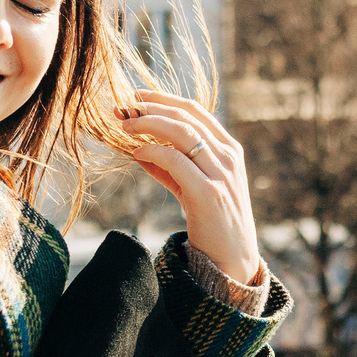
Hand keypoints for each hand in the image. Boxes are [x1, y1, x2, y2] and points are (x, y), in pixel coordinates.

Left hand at [122, 92, 259, 284]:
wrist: (232, 260)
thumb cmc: (213, 223)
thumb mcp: (193, 188)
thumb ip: (171, 169)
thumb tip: (139, 150)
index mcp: (229, 150)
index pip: (196, 110)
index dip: (165, 99)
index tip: (138, 96)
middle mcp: (228, 157)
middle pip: (186, 116)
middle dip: (152, 107)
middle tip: (124, 106)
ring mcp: (221, 174)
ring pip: (181, 132)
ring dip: (149, 124)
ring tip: (124, 125)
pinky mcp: (208, 194)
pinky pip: (176, 161)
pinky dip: (153, 152)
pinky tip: (136, 153)